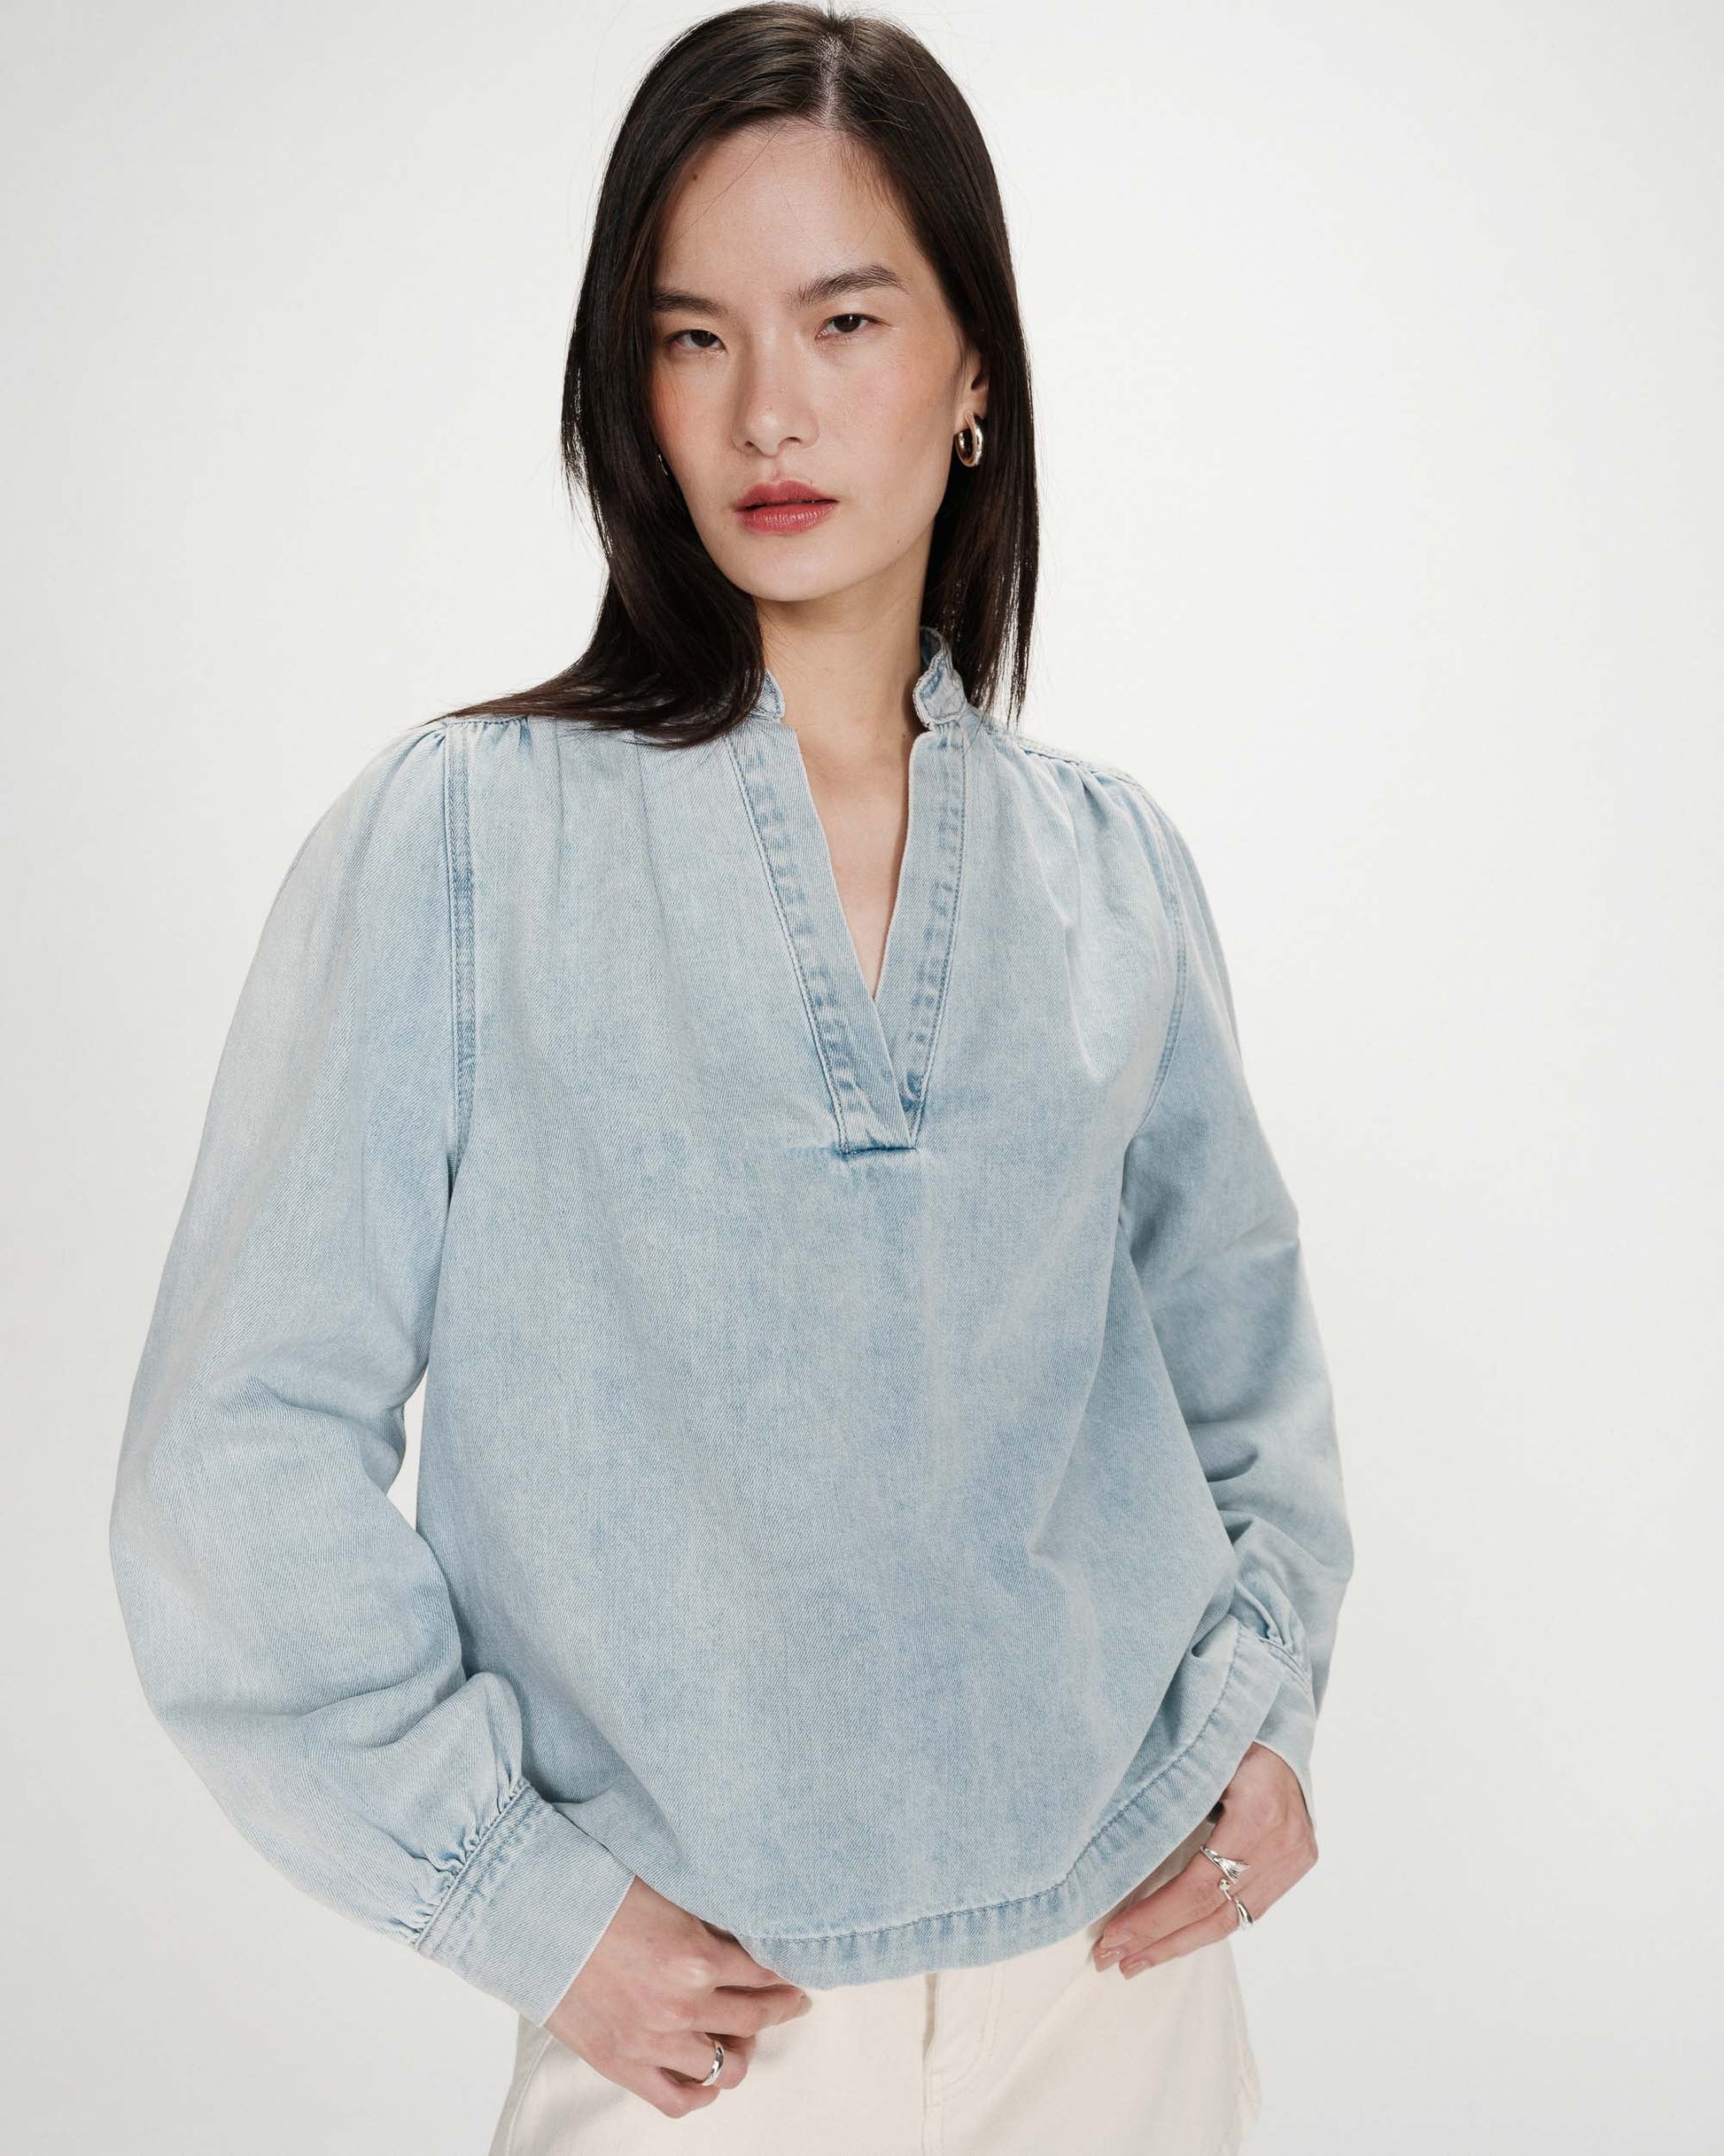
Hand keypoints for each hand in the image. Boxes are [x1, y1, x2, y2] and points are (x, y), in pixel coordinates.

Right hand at [543, 1876, 814, 2116]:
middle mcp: (682, 2005)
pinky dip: (700, 2094)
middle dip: (778, 2009)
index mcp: (698, 1956)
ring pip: (725, 2067)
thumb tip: (744, 1931)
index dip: (786, 1974)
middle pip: (754, 2019)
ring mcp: (653, 2041)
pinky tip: (707, 2077)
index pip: (764, 1974)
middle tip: (788, 2002)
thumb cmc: (599, 1894)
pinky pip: (677, 2100)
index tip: (796, 1973)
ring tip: (742, 2036)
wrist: (537, 1917)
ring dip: (742, 2052)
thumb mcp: (669, 1896)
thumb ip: (708, 1923)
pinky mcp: (623, 2065)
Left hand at [1090, 1743, 1314, 1976]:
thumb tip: (1109, 1851)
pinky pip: (1247, 1910)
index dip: (1153, 1917)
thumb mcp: (1199, 1757)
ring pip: (1232, 1920)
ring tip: (1135, 1960)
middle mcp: (1283, 1843)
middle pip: (1213, 1912)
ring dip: (1179, 1943)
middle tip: (1112, 1959)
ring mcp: (1295, 1857)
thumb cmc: (1228, 1733)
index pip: (1198, 1886)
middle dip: (1159, 1941)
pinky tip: (1173, 1938)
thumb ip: (1168, 1801)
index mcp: (1257, 1813)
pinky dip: (1206, 1926)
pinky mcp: (1297, 1864)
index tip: (1112, 1936)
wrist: (1281, 1726)